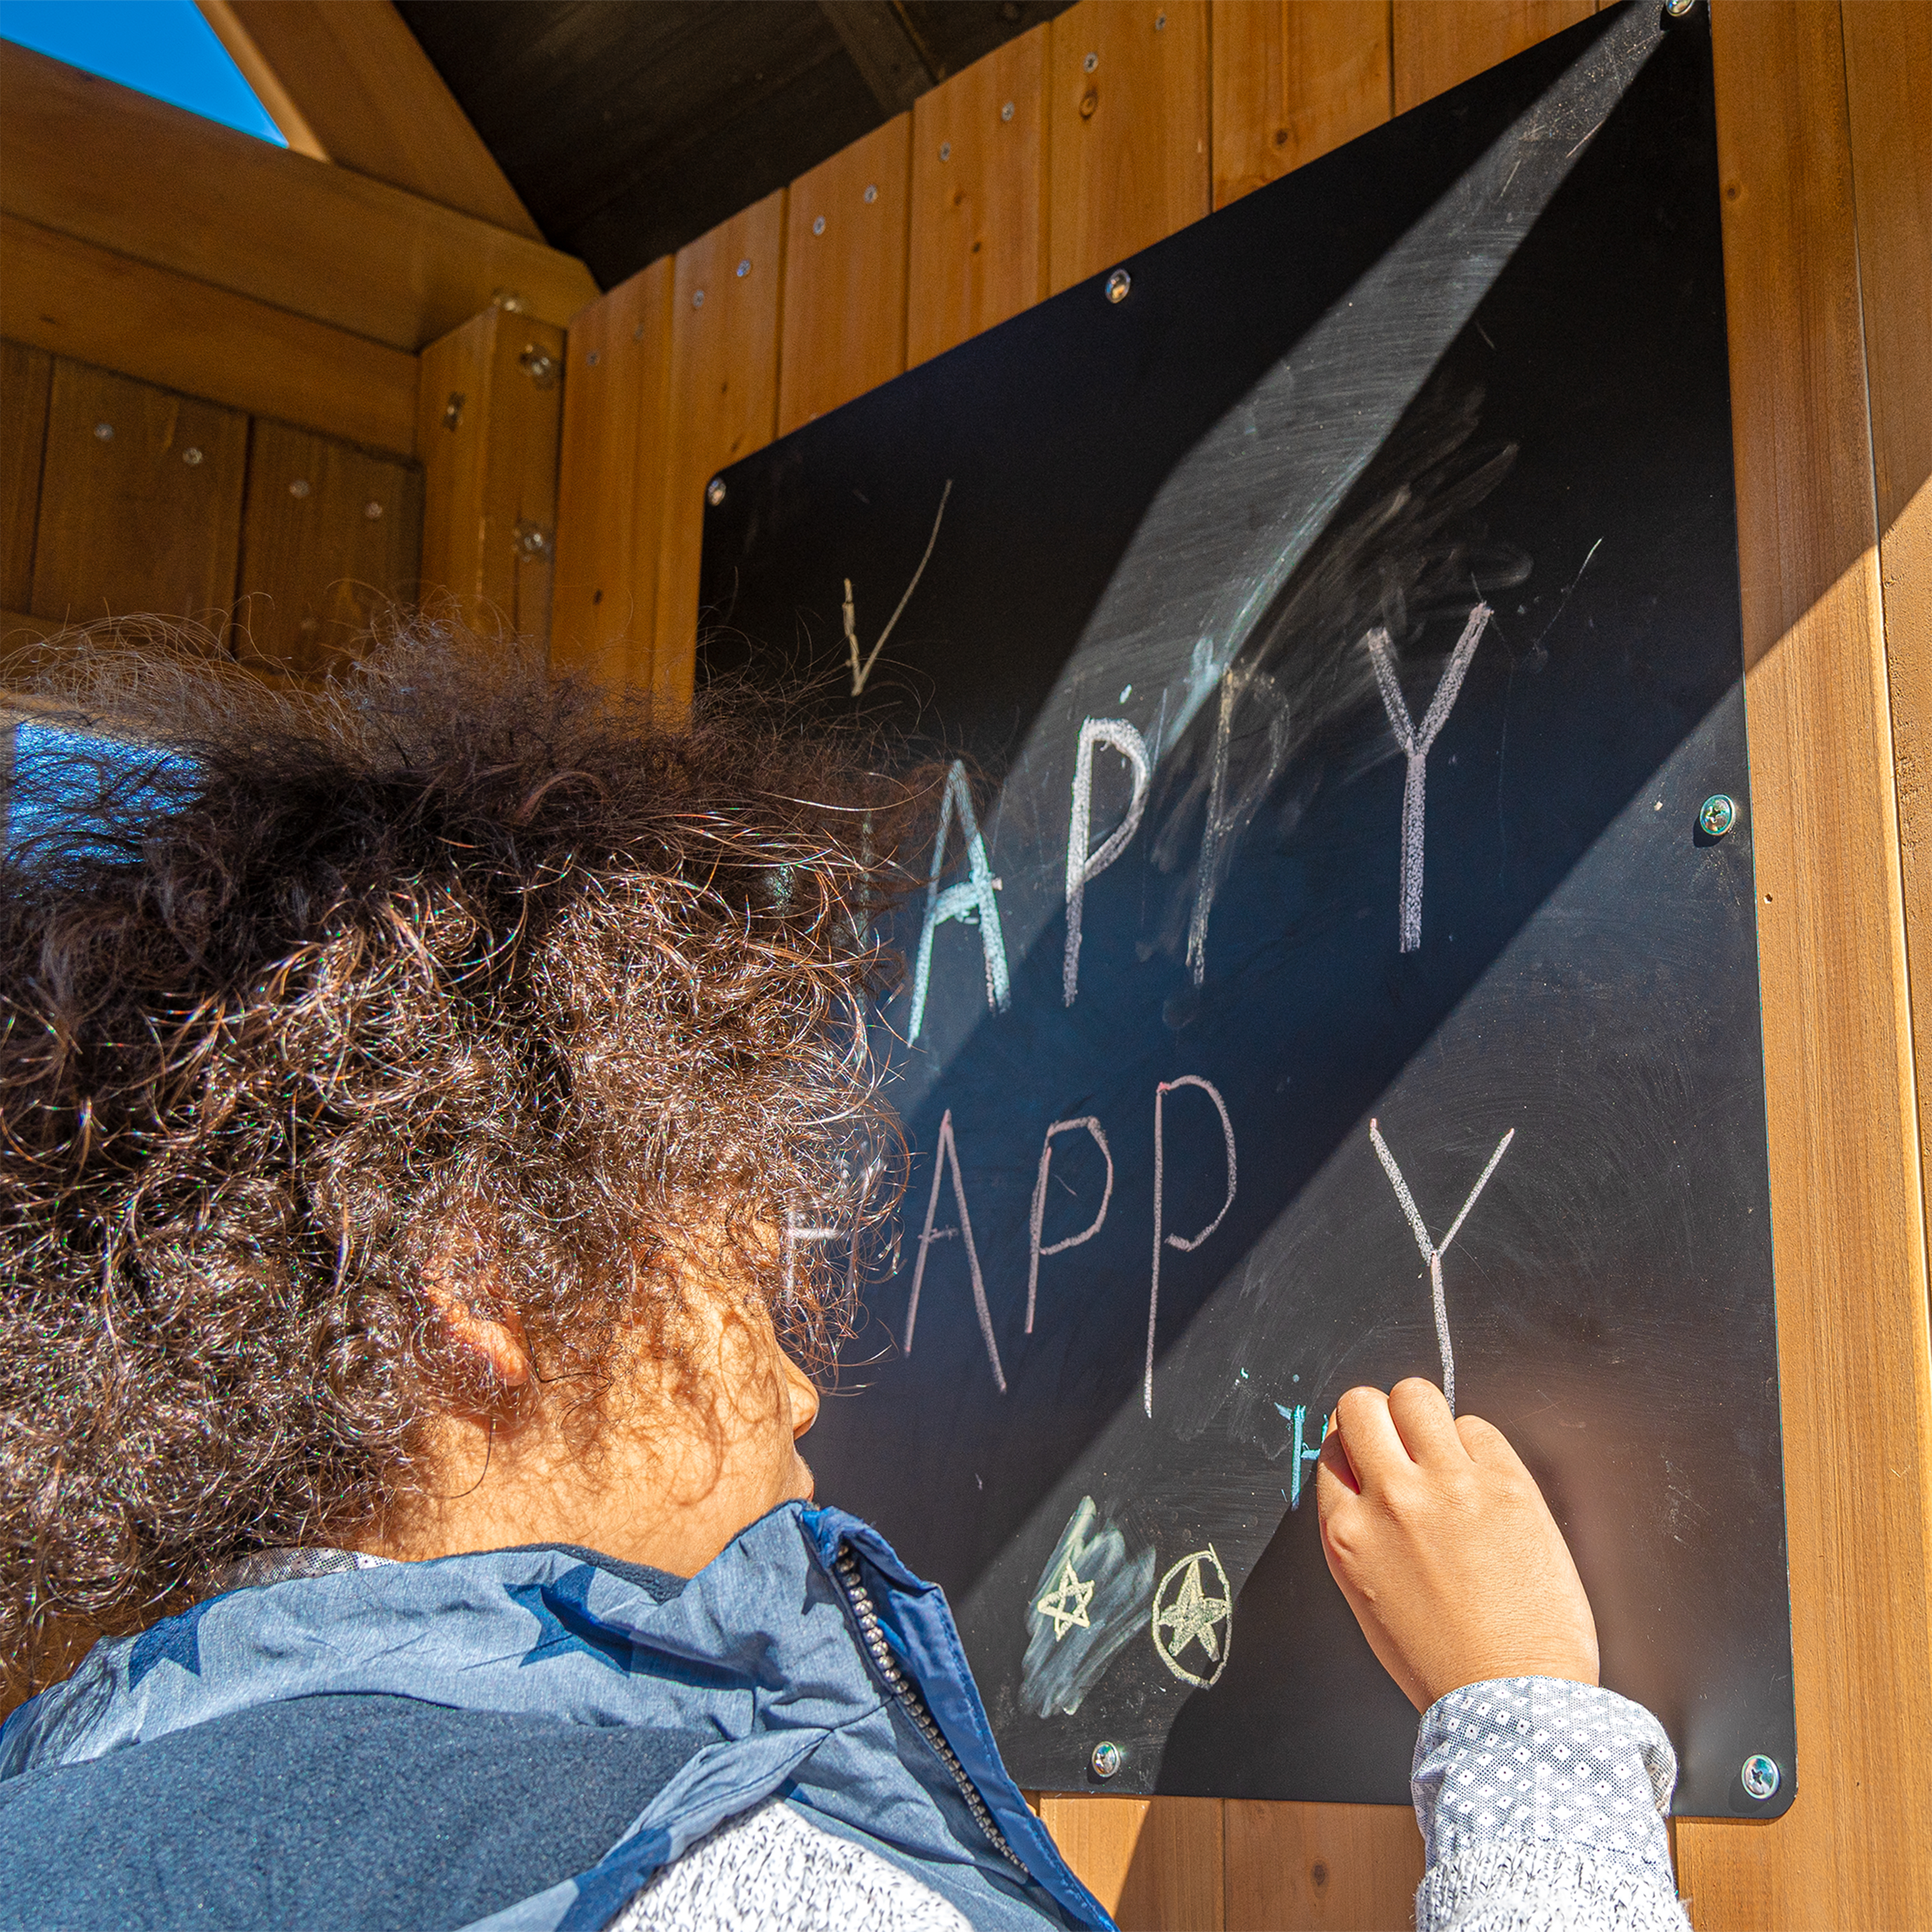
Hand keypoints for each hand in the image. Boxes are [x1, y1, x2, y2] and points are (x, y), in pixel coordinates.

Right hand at [1315, 1378, 1598, 1711]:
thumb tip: (1362, 1478)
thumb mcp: (1367, 1595)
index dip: (1353, 1447)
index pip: (1330, 1446)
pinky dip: (1478, 1446)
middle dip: (1379, 1416)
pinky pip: (1478, 1427)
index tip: (1373, 1457)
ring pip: (1416, 1395)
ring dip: (1425, 1416)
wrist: (1512, 1698)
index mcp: (1347, 1533)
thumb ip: (1358, 1529)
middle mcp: (1389, 1499)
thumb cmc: (1443, 1662)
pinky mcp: (1505, 1485)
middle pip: (1362, 1404)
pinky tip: (1485, 1483)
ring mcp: (1448, 1487)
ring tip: (1444, 1452)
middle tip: (1403, 1443)